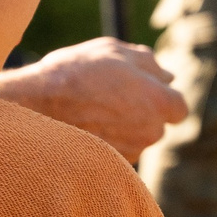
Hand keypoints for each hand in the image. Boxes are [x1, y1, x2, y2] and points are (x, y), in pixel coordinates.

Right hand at [0, 38, 187, 159]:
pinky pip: (118, 151)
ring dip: (123, 126)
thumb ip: (148, 63)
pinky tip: (85, 125)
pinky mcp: (113, 165)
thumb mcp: (114, 52)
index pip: (179, 108)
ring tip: (91, 108)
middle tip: (109, 96)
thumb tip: (167, 76)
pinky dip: (108, 140)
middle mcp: (152, 132)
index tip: (143, 91)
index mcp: (160, 103)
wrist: (37, 105)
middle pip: (157, 124)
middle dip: (141, 112)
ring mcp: (132, 151)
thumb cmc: (77, 73)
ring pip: (136, 138)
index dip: (162, 98)